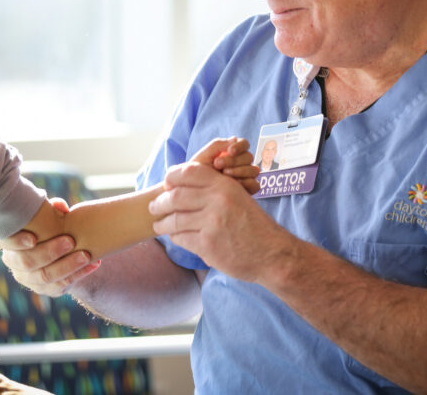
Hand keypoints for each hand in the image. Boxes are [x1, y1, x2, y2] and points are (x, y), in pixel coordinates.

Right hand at [0, 197, 99, 296]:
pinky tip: (93, 264)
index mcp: (8, 241)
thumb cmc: (51, 225)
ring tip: (85, 255)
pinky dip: (79, 275)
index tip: (33, 238)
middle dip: (49, 252)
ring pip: (45, 276)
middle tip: (70, 241)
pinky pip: (60, 286)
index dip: (16, 241)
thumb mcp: (50, 215)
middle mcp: (14, 262)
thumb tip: (60, 206)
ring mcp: (28, 278)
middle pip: (27, 262)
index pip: (4, 242)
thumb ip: (53, 209)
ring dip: (67, 265)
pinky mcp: (45, 289)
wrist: (62, 246)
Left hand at [149, 162, 287, 282]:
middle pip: (175, 195)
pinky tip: (175, 237)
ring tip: (159, 226)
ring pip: (174, 218)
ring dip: (162, 223)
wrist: (272, 254)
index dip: (172, 176)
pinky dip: (175, 237)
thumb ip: (215, 189)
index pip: (188, 171)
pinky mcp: (207, 244)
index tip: (166, 184)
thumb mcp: (239, 197)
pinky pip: (180, 237)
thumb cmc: (254, 226)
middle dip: (160, 202)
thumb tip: (184, 184)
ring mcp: (211, 223)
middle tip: (154, 207)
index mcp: (224, 185)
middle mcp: (217, 200)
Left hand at [188, 136, 259, 194]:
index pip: (244, 144)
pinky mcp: (247, 189)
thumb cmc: (197, 172)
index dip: (240, 146)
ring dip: (239, 171)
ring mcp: (245, 176)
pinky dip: (246, 183)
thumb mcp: (203, 156)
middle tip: (218, 164)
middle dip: (233, 160)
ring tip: (224, 175)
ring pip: (253, 170)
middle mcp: (241, 163)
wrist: (193, 191)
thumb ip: (217, 145)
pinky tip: (234, 185)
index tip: (230, 151)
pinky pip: (255, 184)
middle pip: (248, 156)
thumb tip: (234, 138)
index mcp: (232, 152)